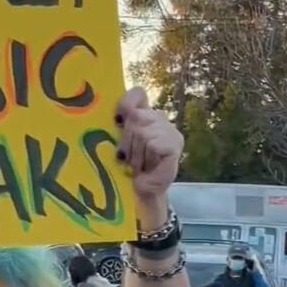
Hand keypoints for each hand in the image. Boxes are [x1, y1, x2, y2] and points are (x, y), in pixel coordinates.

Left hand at [116, 87, 182, 223]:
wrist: (140, 192)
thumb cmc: (126, 167)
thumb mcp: (117, 142)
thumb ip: (117, 125)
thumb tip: (111, 115)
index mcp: (143, 114)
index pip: (137, 94)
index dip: (125, 103)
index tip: (116, 122)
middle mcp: (159, 117)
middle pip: (135, 116)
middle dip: (126, 140)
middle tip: (127, 157)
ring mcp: (170, 130)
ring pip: (142, 132)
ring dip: (135, 153)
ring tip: (138, 164)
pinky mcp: (175, 143)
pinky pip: (152, 143)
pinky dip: (146, 158)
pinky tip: (149, 166)